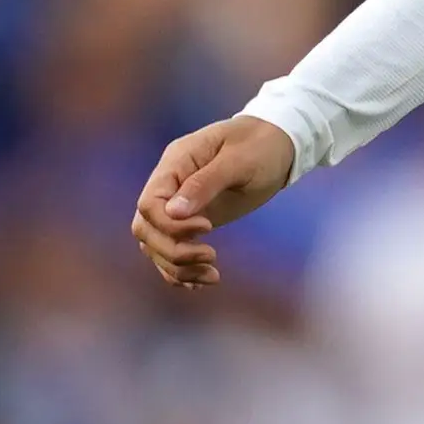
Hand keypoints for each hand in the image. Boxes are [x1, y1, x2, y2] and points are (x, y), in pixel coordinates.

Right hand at [130, 113, 298, 287]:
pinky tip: (203, 280)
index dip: (170, 225)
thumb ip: (205, 183)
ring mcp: (178, 205)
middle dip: (173, 251)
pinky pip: (170, 250)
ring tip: (213, 275)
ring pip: (155, 245)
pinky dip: (181, 270)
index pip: (149, 204)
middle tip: (211, 257)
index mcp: (175, 163)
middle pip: (146, 229)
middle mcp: (169, 185)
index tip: (208, 228)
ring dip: (178, 266)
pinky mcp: (191, 222)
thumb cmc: (260, 145)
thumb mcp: (238, 160)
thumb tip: (175, 213)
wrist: (277, 143)